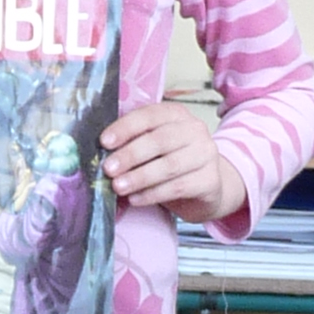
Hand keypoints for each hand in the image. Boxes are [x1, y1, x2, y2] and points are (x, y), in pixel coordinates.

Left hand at [101, 103, 246, 222]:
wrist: (206, 185)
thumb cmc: (170, 162)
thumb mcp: (153, 147)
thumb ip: (133, 143)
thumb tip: (103, 152)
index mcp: (177, 115)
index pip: (150, 115)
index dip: (126, 127)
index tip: (104, 142)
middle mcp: (195, 130)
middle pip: (160, 140)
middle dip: (131, 155)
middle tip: (109, 169)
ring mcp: (206, 154)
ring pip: (169, 166)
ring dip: (140, 177)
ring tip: (118, 187)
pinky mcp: (210, 180)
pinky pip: (178, 187)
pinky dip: (153, 194)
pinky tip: (136, 199)